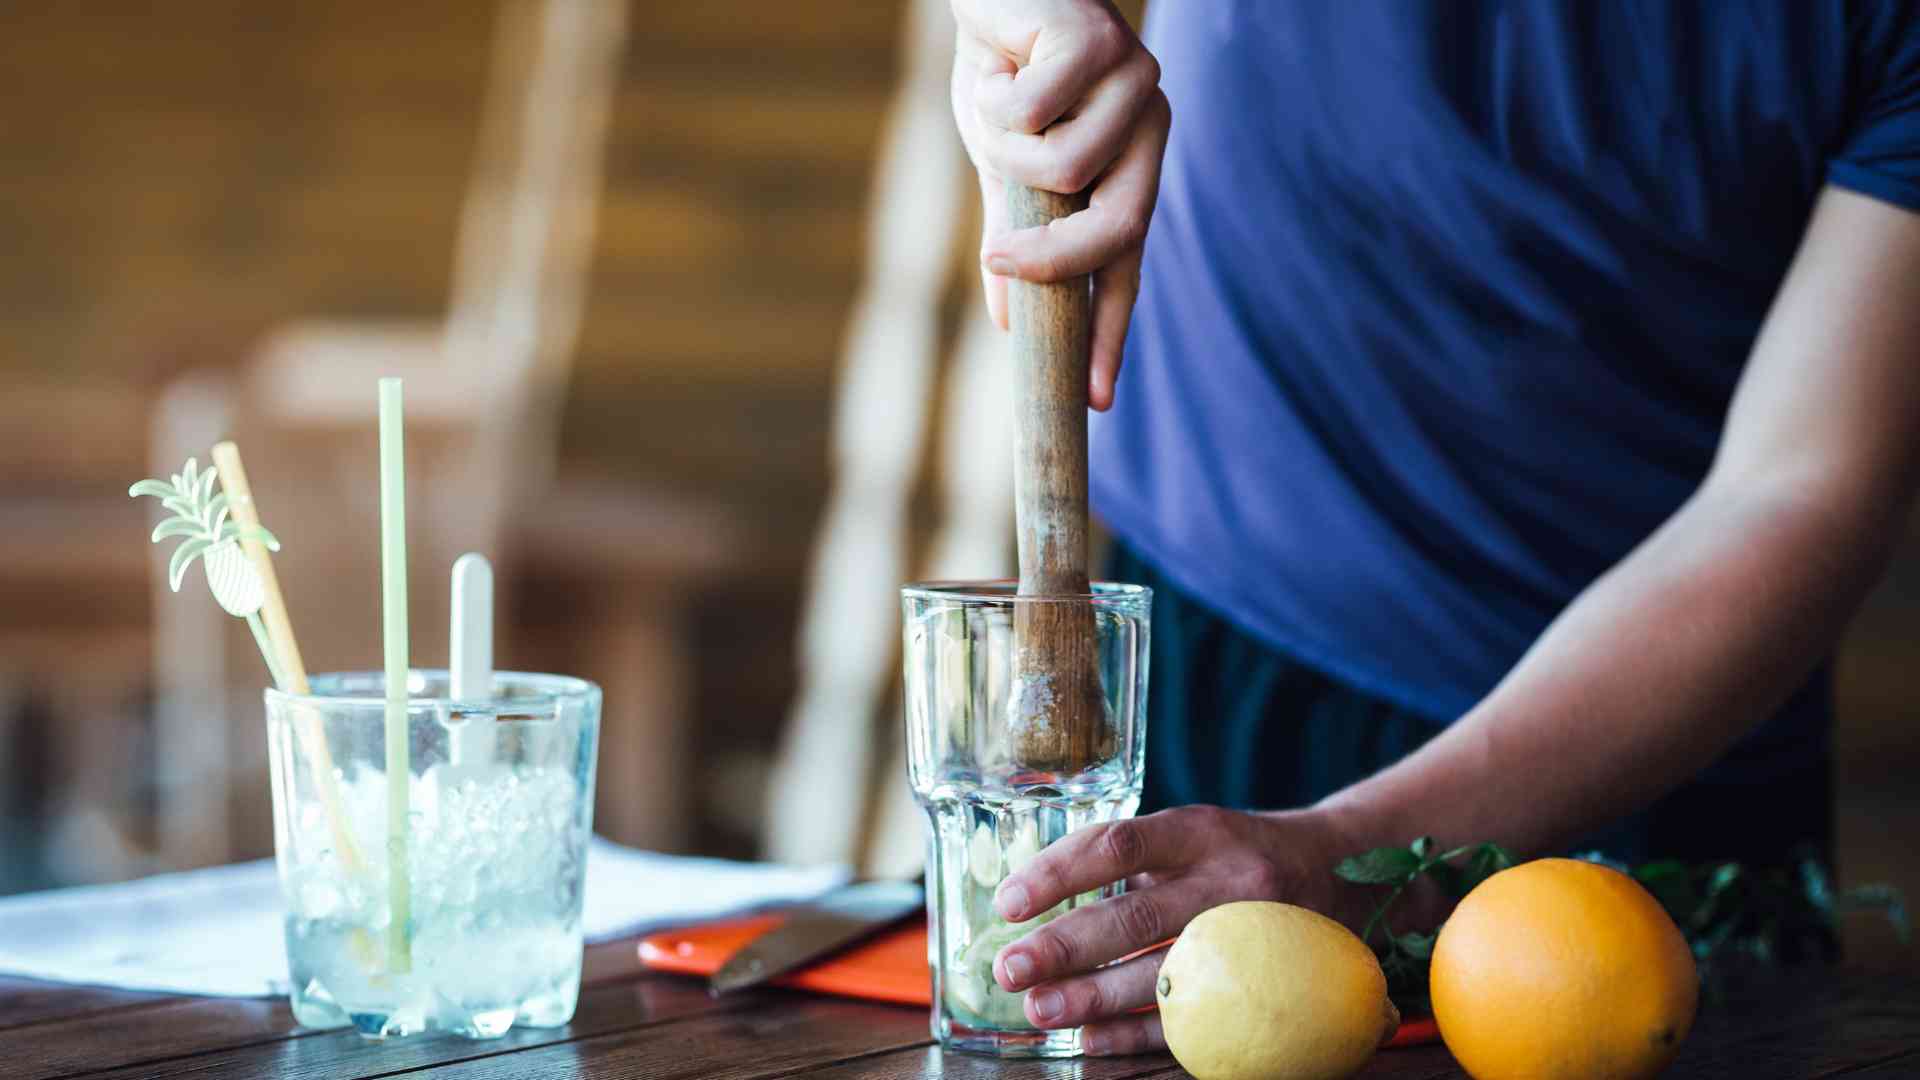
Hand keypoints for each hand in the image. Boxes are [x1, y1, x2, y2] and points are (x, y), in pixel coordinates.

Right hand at [951, 0, 1169, 409]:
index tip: (1096, 401)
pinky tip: (996, 66)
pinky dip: (996, 99)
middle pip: (1117, 226)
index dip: (1111, 332)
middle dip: (1054, 257)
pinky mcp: (1102, 42)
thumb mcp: (1004, 168)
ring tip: (990, 105)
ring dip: (1003, 146)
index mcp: (1131, 167)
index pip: (1128, 263)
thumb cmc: (1003, 73)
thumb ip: (1015, 238)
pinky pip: (1038, 111)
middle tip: (996, 260)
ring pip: (1064, 167)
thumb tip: (1008, 325)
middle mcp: (1148, 127)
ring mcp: (1134, 82)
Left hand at [988, 805, 1371, 1054]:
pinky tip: (1090, 1036)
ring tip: (1040, 1009)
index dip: (1059, 873)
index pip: (1120, 844)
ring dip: (1093, 997)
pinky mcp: (1265, 985)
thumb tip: (1030, 899)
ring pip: (1164, 974)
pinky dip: (1136, 1031)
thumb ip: (1126, 857)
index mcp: (1202, 830)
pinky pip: (1196, 1017)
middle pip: (1137, 917)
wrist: (1341, 872)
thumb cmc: (1235, 851)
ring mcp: (1254, 936)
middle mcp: (1231, 879)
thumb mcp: (1191, 831)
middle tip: (1010, 968)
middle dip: (1064, 946)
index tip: (1008, 902)